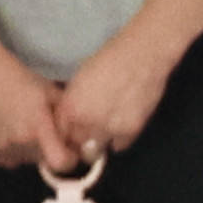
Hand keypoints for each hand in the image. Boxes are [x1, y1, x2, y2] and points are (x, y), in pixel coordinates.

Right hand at [0, 47, 75, 174]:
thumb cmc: (17, 78)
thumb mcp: (51, 92)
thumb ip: (67, 118)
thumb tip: (80, 135)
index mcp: (37, 128)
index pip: (61, 163)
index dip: (69, 158)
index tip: (69, 149)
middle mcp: (18, 143)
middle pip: (44, 162)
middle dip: (48, 150)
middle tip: (44, 129)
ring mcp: (0, 148)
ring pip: (26, 161)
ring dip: (30, 150)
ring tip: (24, 125)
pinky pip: (8, 159)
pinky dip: (13, 149)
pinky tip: (10, 129)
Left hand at [53, 26, 172, 159]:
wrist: (142, 54)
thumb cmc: (108, 59)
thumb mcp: (79, 80)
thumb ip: (73, 104)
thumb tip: (70, 121)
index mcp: (70, 107)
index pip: (60, 134)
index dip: (66, 133)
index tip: (72, 131)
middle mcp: (86, 121)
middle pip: (77, 144)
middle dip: (81, 139)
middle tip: (90, 129)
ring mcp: (109, 127)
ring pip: (97, 149)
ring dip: (99, 140)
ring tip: (106, 125)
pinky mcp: (131, 130)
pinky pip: (119, 145)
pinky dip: (119, 138)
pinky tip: (122, 122)